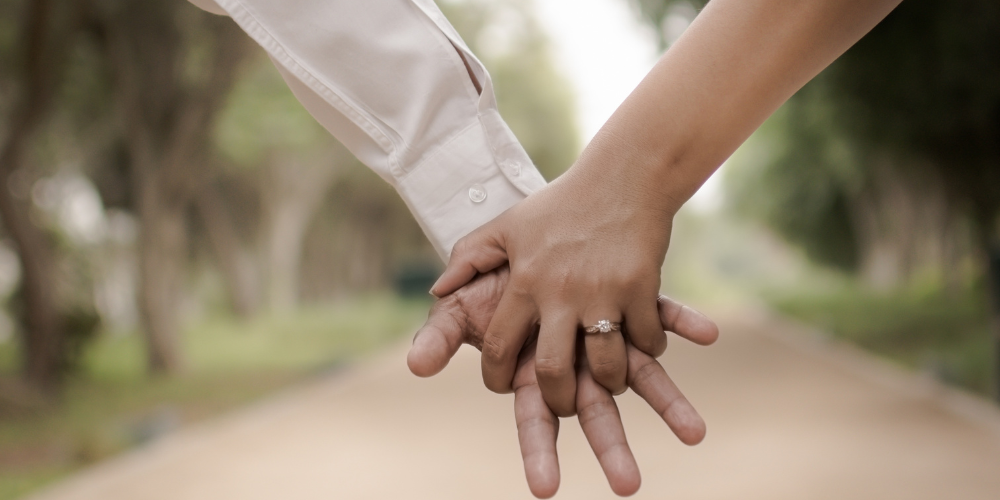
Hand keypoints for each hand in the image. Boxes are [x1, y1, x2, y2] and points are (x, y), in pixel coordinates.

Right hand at [409, 267, 717, 496]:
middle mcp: (577, 361)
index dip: (538, 452)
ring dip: (668, 403)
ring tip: (695, 432)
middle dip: (611, 447)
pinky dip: (684, 323)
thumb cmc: (492, 281)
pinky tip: (709, 334)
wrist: (529, 238)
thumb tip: (415, 364)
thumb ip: (440, 335)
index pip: (534, 418)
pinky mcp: (632, 302)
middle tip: (628, 484)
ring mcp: (608, 336)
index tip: (544, 489)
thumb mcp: (461, 306)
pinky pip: (662, 315)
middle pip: (594, 412)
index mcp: (535, 369)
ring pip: (640, 376)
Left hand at [430, 159, 678, 415]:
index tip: (506, 386)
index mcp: (524, 281)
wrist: (622, 176)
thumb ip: (469, 257)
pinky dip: (647, 349)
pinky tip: (642, 345)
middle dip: (558, 400)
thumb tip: (437, 291)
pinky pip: (645, 339)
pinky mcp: (641, 286)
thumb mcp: (508, 225)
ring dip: (608, 381)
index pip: (499, 346)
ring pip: (604, 365)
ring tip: (608, 379)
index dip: (498, 377)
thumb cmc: (561, 205)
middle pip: (553, 371)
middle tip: (564, 403)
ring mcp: (603, 291)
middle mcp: (560, 292)